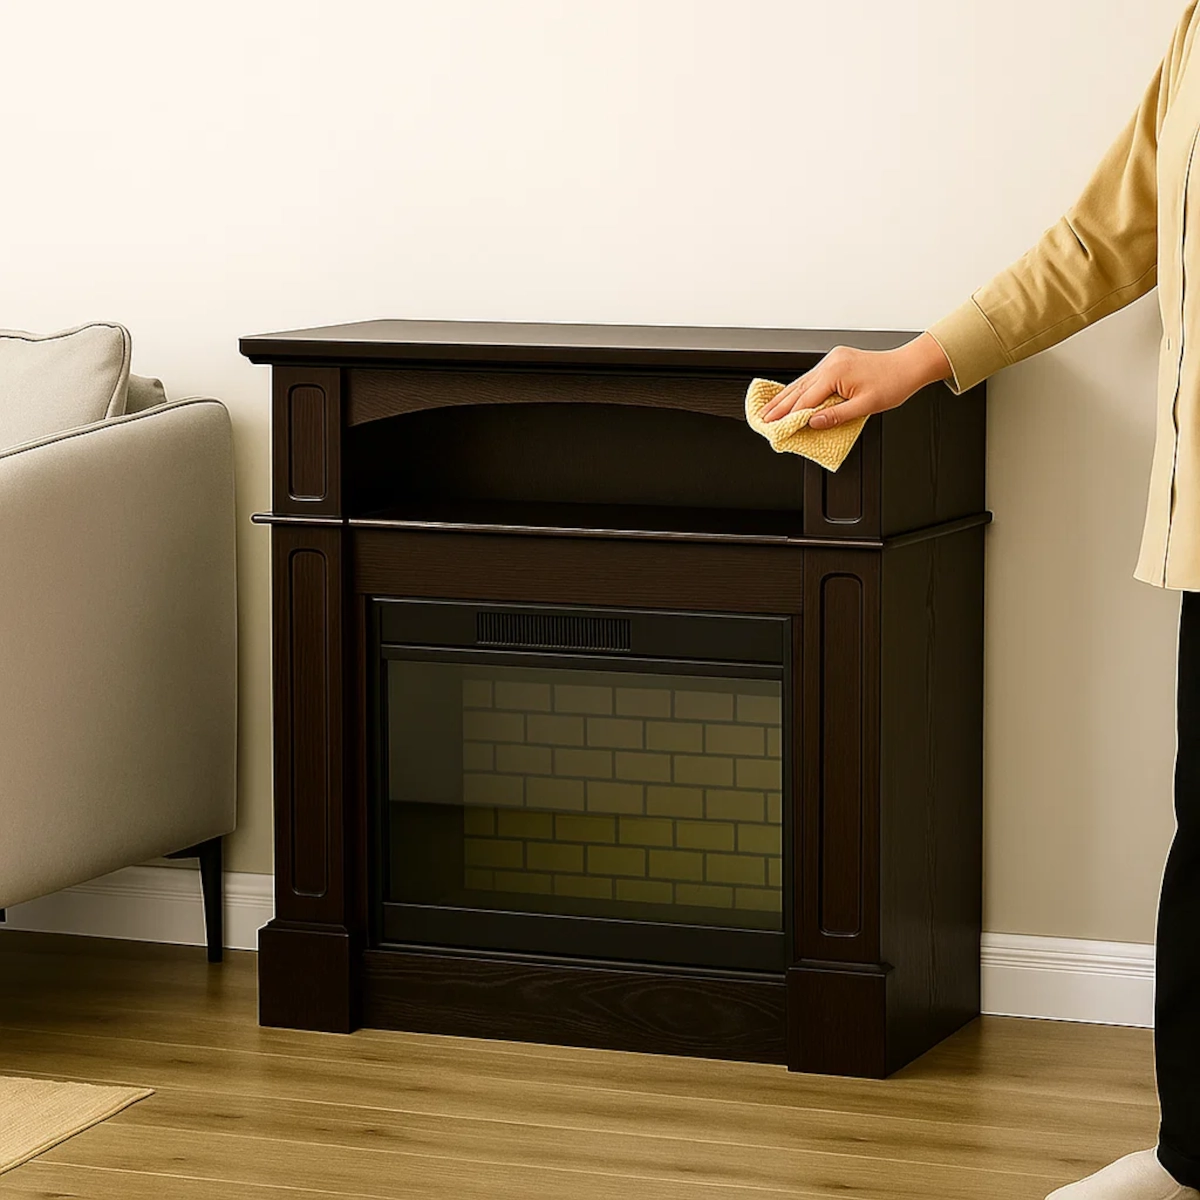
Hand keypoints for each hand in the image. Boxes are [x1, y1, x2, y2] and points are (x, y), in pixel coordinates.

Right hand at [759, 332, 952, 429]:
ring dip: (784, 397)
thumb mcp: (865, 406)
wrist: (908, 365)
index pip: (805, 399)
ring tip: (768, 410)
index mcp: (835, 372)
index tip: (776, 428)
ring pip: (802, 382)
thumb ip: (836, 415)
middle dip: (779, 406)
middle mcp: (831, 363)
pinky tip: (789, 397)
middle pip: (798, 389)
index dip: (788, 416)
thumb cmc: (893, 383)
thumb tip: (812, 423)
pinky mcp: (836, 361)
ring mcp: (832, 360)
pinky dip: (799, 390)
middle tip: (762, 420)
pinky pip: (812, 378)